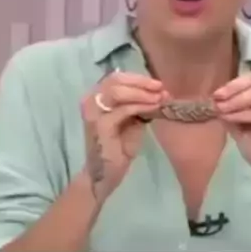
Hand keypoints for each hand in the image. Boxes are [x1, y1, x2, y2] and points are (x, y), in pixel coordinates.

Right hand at [81, 71, 168, 198]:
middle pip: (116, 79)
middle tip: (160, 88)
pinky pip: (123, 109)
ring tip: (159, 98)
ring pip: (117, 91)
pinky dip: (140, 105)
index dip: (138, 78)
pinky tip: (153, 108)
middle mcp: (90, 100)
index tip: (158, 84)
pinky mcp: (100, 125)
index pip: (116, 77)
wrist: (106, 174)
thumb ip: (140, 105)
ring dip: (141, 92)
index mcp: (97, 96)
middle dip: (141, 82)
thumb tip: (159, 92)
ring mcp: (94, 112)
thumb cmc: (118, 147)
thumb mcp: (132, 121)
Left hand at [213, 72, 250, 197]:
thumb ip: (229, 111)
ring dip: (236, 100)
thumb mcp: (237, 126)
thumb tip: (214, 101)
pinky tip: (229, 118)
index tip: (215, 94)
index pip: (249, 79)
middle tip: (217, 97)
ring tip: (221, 109)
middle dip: (233, 87)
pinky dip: (242, 114)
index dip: (232, 84)